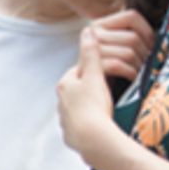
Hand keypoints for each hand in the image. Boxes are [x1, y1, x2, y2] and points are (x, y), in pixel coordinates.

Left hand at [57, 28, 119, 163]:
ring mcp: (64, 120)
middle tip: (108, 94)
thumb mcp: (95, 75)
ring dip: (89, 108)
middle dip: (90, 90)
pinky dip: (89, 125)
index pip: (78, 72)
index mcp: (65, 84)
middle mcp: (61, 102)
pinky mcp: (70, 135)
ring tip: (105, 111)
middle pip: (77, 91)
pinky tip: (100, 126)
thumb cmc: (94, 105)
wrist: (92, 139)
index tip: (106, 75)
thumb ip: (91, 53)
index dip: (93, 71)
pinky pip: (80, 126)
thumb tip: (87, 30)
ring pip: (78, 109)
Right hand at [89, 9, 155, 80]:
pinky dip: (130, 73)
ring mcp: (90, 49)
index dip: (147, 31)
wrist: (92, 92)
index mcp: (101, 24)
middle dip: (146, 54)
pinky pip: (118, 65)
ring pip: (128, 52)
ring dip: (140, 66)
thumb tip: (162, 33)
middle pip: (133, 38)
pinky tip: (133, 78)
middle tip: (148, 66)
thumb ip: (132, 37)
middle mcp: (93, 32)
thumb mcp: (120, 48)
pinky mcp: (89, 66)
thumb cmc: (111, 71)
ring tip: (141, 73)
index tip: (153, 46)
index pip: (132, 16)